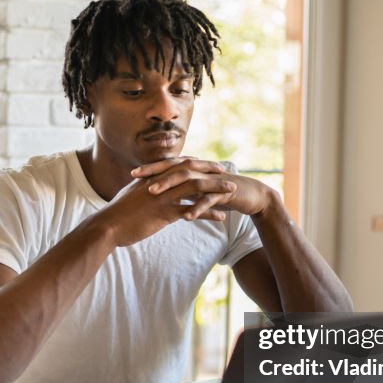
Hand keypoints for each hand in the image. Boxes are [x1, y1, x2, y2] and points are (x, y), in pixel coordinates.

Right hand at [91, 165, 238, 246]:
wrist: (107, 226)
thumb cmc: (116, 214)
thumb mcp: (130, 196)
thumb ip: (142, 189)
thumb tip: (148, 187)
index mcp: (153, 178)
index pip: (179, 165)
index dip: (195, 164)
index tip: (208, 165)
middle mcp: (160, 183)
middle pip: (191, 172)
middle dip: (211, 171)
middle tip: (227, 173)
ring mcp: (163, 197)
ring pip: (196, 189)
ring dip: (216, 190)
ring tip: (232, 193)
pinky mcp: (164, 213)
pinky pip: (192, 211)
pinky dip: (209, 213)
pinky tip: (222, 218)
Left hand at [131, 157, 275, 217]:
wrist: (250, 195)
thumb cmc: (220, 193)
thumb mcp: (199, 191)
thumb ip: (183, 190)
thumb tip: (163, 193)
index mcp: (194, 170)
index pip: (169, 166)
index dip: (151, 168)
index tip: (132, 174)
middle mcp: (201, 171)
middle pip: (175, 168)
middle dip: (155, 173)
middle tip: (137, 179)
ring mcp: (213, 181)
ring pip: (189, 181)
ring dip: (171, 186)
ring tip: (154, 194)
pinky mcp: (225, 192)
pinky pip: (209, 200)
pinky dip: (197, 208)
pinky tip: (186, 217)